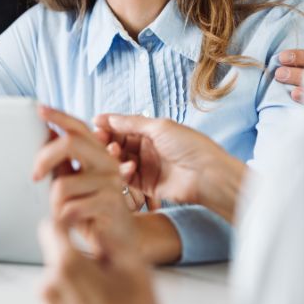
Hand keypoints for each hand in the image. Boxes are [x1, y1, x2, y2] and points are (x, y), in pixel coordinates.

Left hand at [32, 106, 133, 253]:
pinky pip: (71, 207)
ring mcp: (112, 181)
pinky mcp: (112, 202)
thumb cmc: (93, 214)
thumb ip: (63, 162)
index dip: (58, 116)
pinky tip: (70, 224)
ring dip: (53, 203)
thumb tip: (46, 134)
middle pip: (70, 142)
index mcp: (99, 154)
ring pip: (63, 183)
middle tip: (35, 176)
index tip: (39, 109)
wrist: (120, 245)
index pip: (78, 127)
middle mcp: (107, 162)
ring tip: (61, 213)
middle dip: (44, 157)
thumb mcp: (74, 184)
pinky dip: (63, 218)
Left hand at [39, 218, 178, 303]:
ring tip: (101, 300)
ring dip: (72, 284)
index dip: (64, 222)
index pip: (50, 227)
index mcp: (69, 264)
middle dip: (76, 260)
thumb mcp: (134, 265)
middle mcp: (50, 285)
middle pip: (56, 258)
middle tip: (104, 276)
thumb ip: (110, 236)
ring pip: (56, 283)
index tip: (75, 224)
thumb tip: (96, 223)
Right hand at [94, 115, 245, 223]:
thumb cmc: (190, 146)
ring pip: (120, 161)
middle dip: (107, 141)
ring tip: (115, 153)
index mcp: (152, 131)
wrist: (208, 175)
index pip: (123, 127)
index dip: (108, 125)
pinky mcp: (147, 186)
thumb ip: (131, 123)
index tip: (95, 124)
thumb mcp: (159, 127)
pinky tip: (127, 168)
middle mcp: (147, 148)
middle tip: (100, 140)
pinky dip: (122, 173)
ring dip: (113, 156)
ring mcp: (147, 167)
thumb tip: (107, 117)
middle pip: (118, 144)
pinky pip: (127, 179)